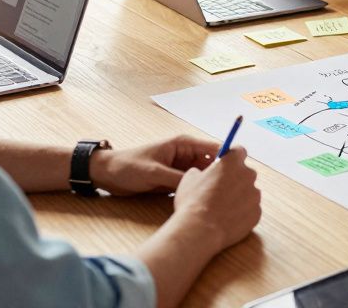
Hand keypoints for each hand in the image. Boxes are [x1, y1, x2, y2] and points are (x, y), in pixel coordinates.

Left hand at [89, 135, 220, 195]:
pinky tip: (205, 203)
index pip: (214, 147)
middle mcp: (186, 155)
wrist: (107, 175)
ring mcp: (181, 169)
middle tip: (232, 191)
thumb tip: (200, 187)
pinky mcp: (175, 181)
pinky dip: (197, 193)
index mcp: (183, 144)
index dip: (228, 157)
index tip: (240, 171)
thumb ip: (178, 179)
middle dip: (221, 176)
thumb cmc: (129, 166)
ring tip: (221, 199)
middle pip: (212, 164)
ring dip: (209, 186)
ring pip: (203, 177)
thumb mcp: (154, 173)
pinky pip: (192, 186)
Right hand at [172, 145, 261, 251]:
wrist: (199, 230)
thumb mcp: (189, 179)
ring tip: (221, 208)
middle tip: (220, 191)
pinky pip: (251, 209)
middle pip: (245, 173)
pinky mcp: (257, 213)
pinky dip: (242, 213)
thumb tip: (203, 174)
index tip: (226, 164)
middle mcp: (248, 175)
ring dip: (239, 197)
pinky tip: (227, 219)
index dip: (232, 158)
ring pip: (248, 192)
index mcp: (232, 162)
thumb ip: (202, 171)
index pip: (239, 151)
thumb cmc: (192, 202)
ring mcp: (255, 195)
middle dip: (235, 179)